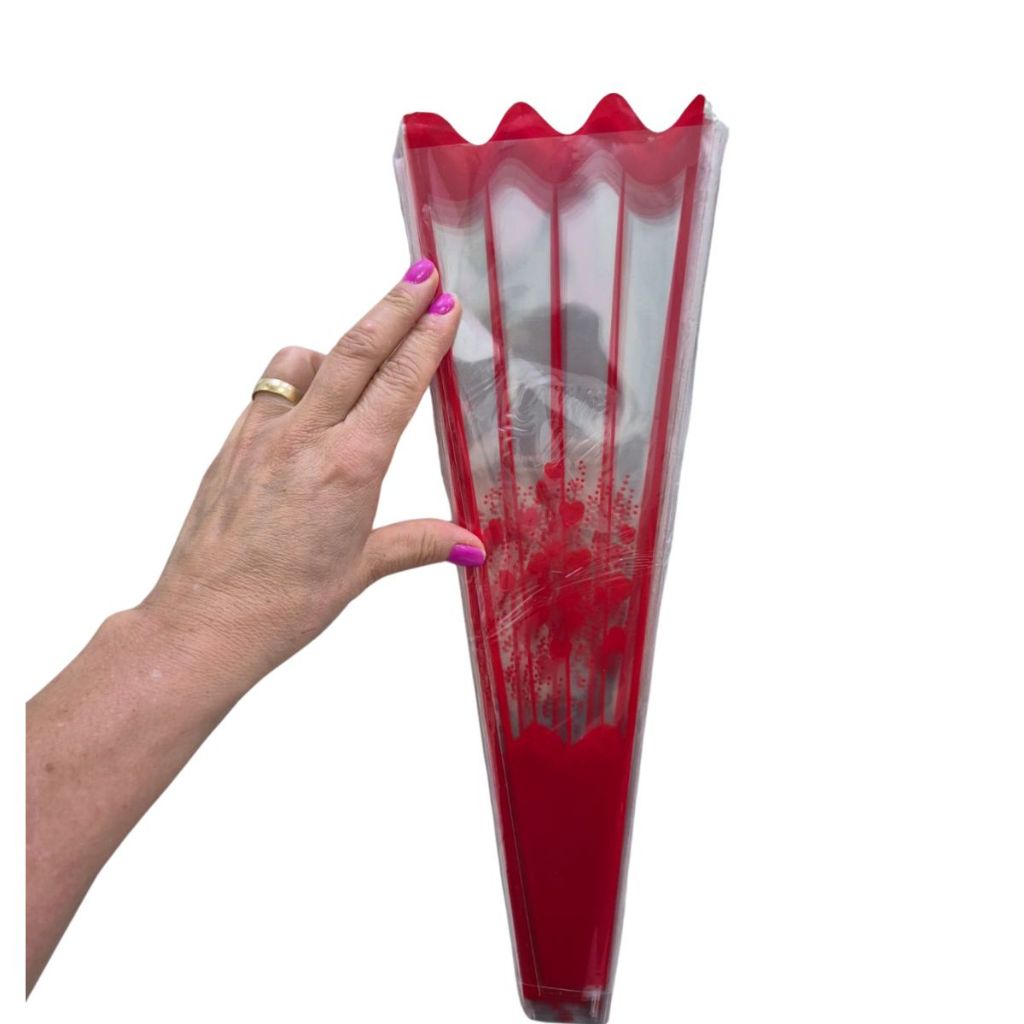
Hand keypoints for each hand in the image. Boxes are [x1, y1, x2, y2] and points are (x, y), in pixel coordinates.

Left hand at [140, 259, 483, 683]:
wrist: (206, 620)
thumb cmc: (282, 602)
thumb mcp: (361, 569)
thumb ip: (419, 543)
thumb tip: (470, 545)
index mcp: (350, 466)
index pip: (398, 384)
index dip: (425, 339)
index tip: (444, 307)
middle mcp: (305, 439)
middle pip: (356, 350)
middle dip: (394, 305)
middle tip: (422, 274)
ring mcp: (263, 435)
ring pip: (304, 360)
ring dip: (340, 344)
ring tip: (366, 348)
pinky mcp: (234, 443)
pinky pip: (269, 390)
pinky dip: (297, 379)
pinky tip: (311, 399)